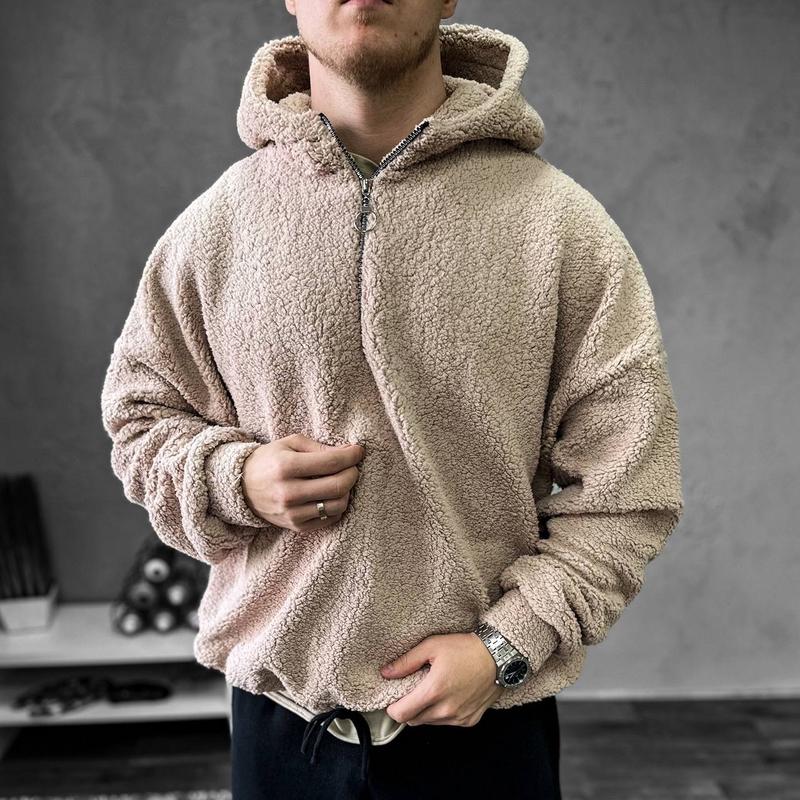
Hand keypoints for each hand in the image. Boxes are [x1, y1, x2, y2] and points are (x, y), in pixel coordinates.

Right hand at [241, 433, 364, 531]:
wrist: (242, 487)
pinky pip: (330, 519)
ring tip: (341, 481)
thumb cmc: (270, 460)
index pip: (331, 462)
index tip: (359, 451)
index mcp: (286, 467)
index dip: (352, 456)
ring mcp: (292, 513)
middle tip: (352, 466)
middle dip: (353, 473)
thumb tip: (350, 452)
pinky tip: (330, 495)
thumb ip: (320, 447)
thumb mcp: (290, 443)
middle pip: (338, 486)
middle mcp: (289, 492)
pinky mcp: (296, 527)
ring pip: (338, 505)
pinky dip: (337, 506)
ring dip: (347, 491)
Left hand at [380, 632, 504, 726]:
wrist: (498, 656)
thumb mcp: (432, 646)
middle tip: (413, 690)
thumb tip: (385, 673)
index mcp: (434, 691)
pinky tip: (448, 696)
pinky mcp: (469, 720)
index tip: (394, 697)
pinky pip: (447, 723)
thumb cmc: (465, 648)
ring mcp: (459, 718)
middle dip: (408, 708)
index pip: (401, 714)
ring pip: (429, 723)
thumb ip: (406, 661)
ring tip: (432, 691)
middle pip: (413, 721)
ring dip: (425, 712)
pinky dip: (442, 714)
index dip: (392, 708)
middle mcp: (445, 710)